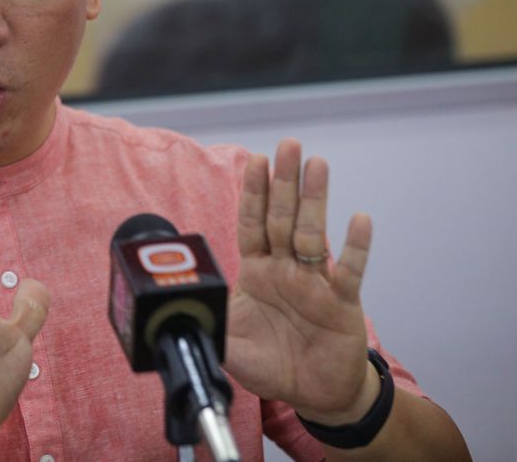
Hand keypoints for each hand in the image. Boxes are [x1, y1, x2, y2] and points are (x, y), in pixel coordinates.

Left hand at [225, 139, 379, 424]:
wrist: (316, 395)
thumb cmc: (273, 366)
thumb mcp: (231, 348)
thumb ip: (210, 327)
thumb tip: (181, 313)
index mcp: (257, 272)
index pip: (252, 224)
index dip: (253, 193)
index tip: (254, 161)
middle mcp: (285, 269)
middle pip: (283, 217)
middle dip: (283, 181)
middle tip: (288, 144)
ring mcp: (314, 283)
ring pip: (313, 233)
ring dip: (314, 199)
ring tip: (316, 163)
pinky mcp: (342, 303)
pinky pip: (348, 271)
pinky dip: (354, 246)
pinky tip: (359, 219)